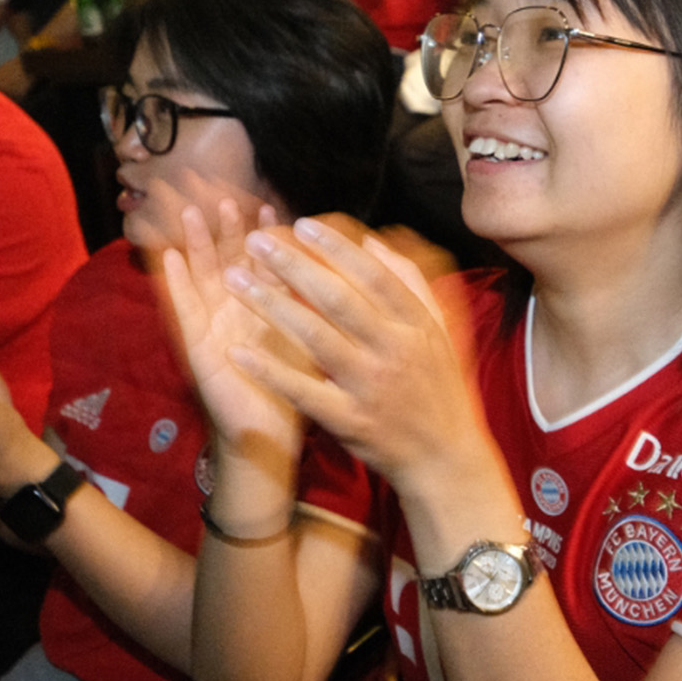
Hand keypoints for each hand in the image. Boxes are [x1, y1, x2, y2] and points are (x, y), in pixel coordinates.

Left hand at [221, 215, 492, 499]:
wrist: (445, 457)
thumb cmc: (438, 387)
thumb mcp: (438, 330)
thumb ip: (410, 283)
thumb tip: (374, 242)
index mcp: (416, 324)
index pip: (373, 275)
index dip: (336, 247)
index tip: (302, 223)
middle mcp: (394, 350)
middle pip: (337, 298)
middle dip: (293, 264)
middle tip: (256, 240)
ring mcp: (370, 386)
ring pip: (314, 338)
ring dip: (271, 306)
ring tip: (236, 280)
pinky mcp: (349, 421)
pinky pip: (302, 390)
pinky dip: (269, 370)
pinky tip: (238, 350)